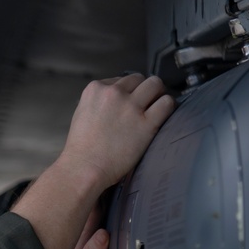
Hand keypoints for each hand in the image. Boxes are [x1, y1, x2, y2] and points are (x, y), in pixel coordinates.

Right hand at [57, 73, 174, 191]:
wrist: (84, 169)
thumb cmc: (80, 149)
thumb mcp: (81, 114)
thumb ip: (98, 102)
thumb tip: (114, 101)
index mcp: (95, 89)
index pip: (119, 80)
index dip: (126, 91)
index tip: (127, 102)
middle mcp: (114, 93)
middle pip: (138, 79)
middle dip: (142, 89)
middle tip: (144, 103)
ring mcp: (131, 107)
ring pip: (155, 84)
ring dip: (157, 93)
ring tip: (155, 106)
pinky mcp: (146, 123)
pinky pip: (166, 103)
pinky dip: (167, 106)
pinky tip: (163, 115)